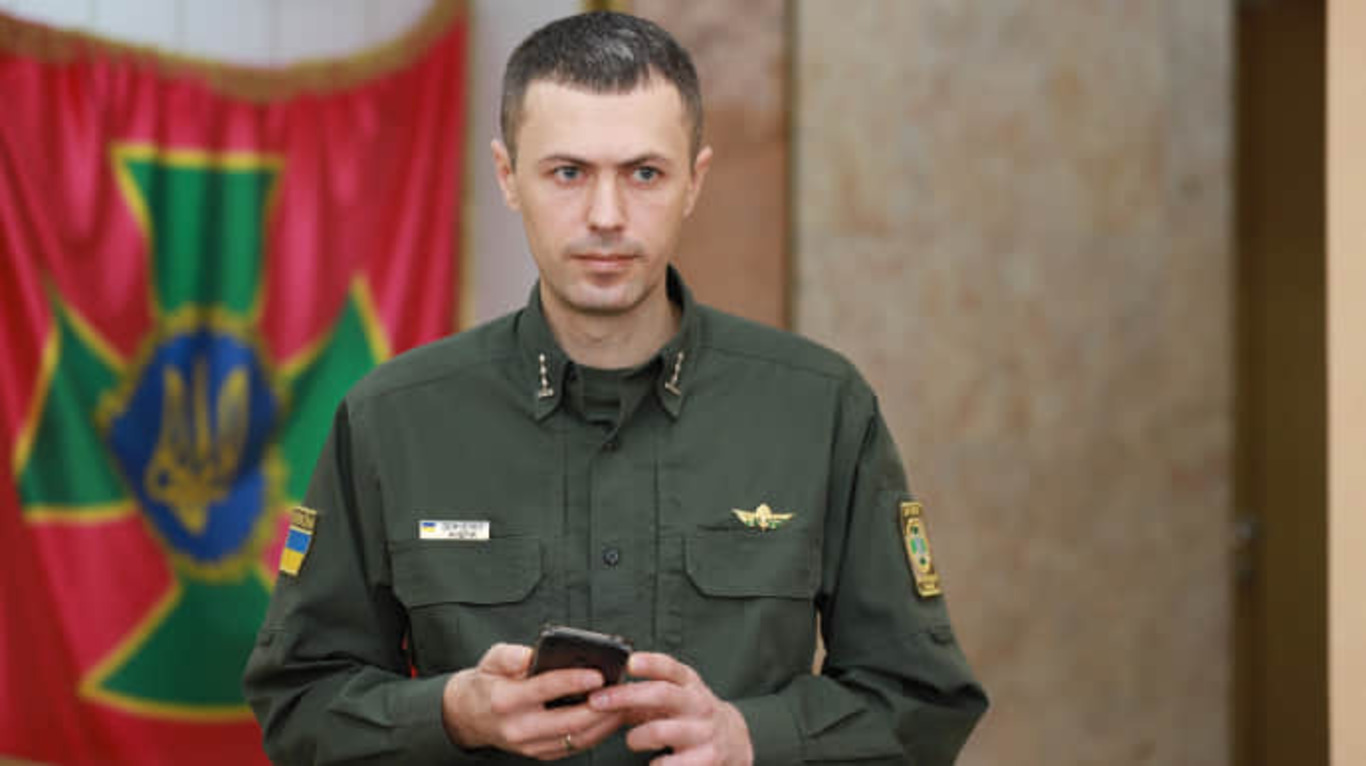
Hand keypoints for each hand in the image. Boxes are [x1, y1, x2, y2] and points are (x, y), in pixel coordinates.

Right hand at [441, 643, 623, 759]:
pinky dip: (597, 732)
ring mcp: (530, 746)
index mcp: (505, 700)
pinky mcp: (540, 754)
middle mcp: (518, 727)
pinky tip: (611, 717)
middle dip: (600, 707)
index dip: (573, 681)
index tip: (598, 673)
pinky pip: (575, 746)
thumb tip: (534, 653)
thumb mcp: (491, 660)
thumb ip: (511, 655)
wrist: (468, 717)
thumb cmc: (485, 683)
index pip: (545, 689)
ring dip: (605, 722)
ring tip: (624, 703)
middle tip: (622, 690)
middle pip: (569, 720)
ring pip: (577, 738)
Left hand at [588, 652, 752, 765]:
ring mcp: (703, 731)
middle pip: (661, 694)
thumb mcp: (674, 695)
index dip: (649, 663)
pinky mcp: (707, 758)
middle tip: (597, 701)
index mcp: (689, 684)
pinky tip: (654, 763)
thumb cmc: (690, 715)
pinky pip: (668, 764)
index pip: (670, 667)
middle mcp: (698, 704)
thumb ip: (643, 691)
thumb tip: (600, 689)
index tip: (628, 662)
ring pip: (659, 731)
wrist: (733, 741)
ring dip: (636, 736)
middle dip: (625, 696)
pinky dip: (655, 765)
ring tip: (632, 740)